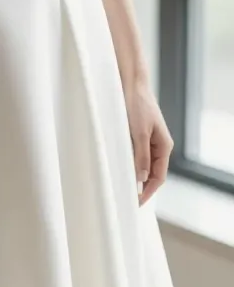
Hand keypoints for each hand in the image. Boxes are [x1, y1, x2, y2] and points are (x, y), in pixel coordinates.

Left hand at [123, 80, 173, 205]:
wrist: (131, 84)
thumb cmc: (137, 105)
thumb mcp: (139, 133)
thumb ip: (141, 156)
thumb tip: (141, 178)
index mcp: (164, 146)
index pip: (159, 177)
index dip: (148, 192)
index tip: (136, 203)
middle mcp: (159, 145)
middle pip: (153, 173)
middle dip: (142, 188)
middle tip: (128, 200)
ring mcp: (149, 140)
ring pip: (144, 165)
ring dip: (136, 177)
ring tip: (124, 189)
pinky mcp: (139, 135)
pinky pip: (137, 155)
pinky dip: (131, 165)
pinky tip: (122, 171)